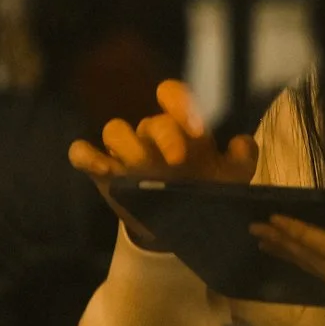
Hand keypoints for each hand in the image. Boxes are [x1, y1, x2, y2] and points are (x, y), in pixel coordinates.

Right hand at [68, 80, 257, 247]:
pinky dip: (86, 155)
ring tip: (140, 169)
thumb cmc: (204, 193)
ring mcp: (125, 154)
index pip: (173, 95)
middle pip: (150, 120)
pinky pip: (82, 153)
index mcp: (181, 130)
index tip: (197, 130)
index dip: (181, 104)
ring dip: (128, 146)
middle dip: (165, 135)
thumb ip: (242, 159)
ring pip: (115, 130)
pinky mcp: (103, 172)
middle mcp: (151, 136)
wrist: (181, 230)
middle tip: (178, 160)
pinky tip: (101, 167)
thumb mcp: (230, 180)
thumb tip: (240, 142)